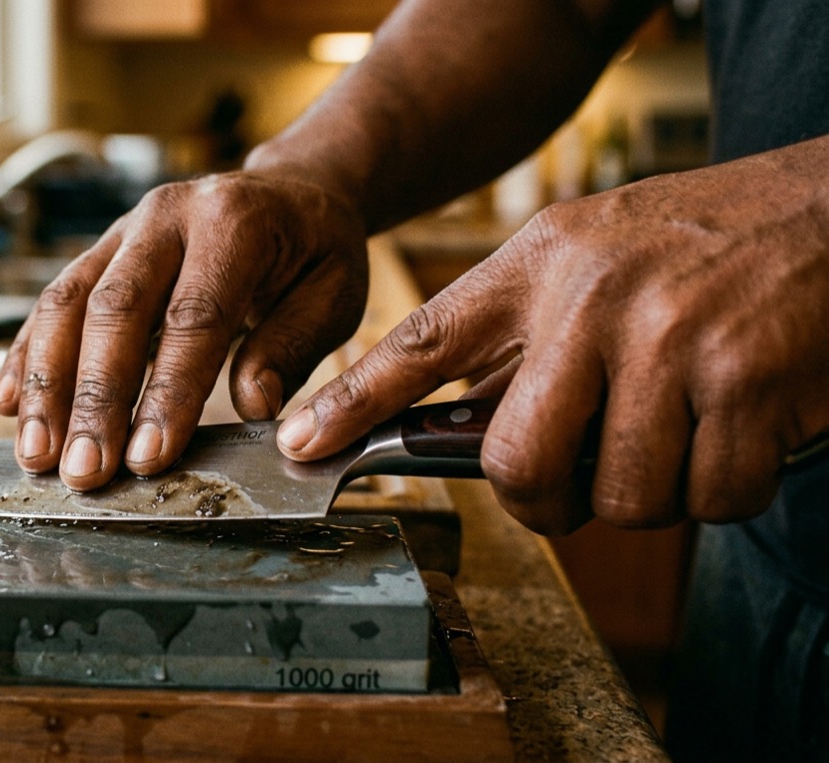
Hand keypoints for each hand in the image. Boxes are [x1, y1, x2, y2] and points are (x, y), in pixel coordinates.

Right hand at [0, 169, 369, 490]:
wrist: (290, 190)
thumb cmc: (314, 250)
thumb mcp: (334, 292)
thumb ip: (293, 345)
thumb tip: (253, 404)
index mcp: (233, 223)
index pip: (193, 317)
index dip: (168, 392)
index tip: (149, 456)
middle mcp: (166, 216)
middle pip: (114, 310)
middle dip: (93, 399)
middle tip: (83, 470)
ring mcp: (124, 230)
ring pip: (68, 304)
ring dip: (47, 384)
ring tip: (38, 453)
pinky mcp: (99, 251)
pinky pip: (52, 301)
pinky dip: (28, 355)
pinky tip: (12, 404)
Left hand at [277, 136, 828, 533]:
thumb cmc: (705, 243)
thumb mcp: (593, 258)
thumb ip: (527, 333)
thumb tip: (468, 429)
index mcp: (540, 263)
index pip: (422, 341)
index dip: (353, 400)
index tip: (302, 442)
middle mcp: (593, 298)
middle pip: (516, 462)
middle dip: (544, 500)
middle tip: (575, 485)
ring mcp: (669, 339)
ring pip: (621, 497)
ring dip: (654, 490)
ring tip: (684, 427)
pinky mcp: (746, 382)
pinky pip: (709, 498)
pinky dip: (727, 488)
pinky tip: (742, 432)